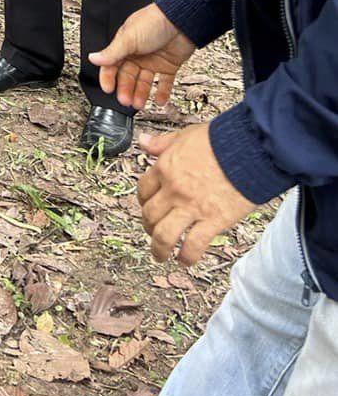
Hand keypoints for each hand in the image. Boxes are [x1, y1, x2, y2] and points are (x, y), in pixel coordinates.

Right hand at [91, 3, 195, 109]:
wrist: (182, 20)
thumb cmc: (154, 22)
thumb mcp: (129, 38)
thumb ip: (112, 52)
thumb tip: (93, 58)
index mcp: (124, 46)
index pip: (112, 66)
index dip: (109, 78)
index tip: (108, 90)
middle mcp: (137, 55)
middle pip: (128, 77)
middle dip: (126, 90)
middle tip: (126, 101)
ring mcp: (153, 61)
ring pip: (144, 82)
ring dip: (141, 94)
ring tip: (140, 104)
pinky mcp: (168, 66)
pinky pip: (164, 83)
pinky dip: (162, 93)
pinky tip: (159, 101)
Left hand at [137, 123, 257, 263]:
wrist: (250, 148)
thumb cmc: (221, 139)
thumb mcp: (186, 135)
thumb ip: (163, 142)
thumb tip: (143, 141)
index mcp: (165, 168)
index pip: (143, 190)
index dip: (143, 202)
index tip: (148, 207)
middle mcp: (174, 190)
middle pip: (150, 215)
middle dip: (149, 227)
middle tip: (153, 232)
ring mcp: (192, 207)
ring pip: (164, 236)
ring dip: (159, 249)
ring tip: (160, 256)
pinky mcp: (213, 221)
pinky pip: (193, 245)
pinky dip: (186, 257)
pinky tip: (185, 260)